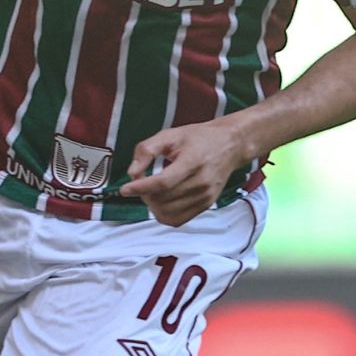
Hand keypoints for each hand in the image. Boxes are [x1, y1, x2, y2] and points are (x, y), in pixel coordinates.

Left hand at [120, 119, 249, 226]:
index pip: (163, 182)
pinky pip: (177, 220)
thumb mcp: (171, 135)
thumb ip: (147, 150)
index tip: (125, 188)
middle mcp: (202, 182)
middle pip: (163, 199)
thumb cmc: (200, 138)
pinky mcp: (206, 205)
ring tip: (152, 191)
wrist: (230, 145)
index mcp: (193, 161)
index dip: (141, 187)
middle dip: (144, 193)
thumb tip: (132, 172)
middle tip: (141, 182)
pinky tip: (161, 201)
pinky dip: (163, 214)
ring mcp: (205, 196)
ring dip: (152, 205)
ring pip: (167, 212)